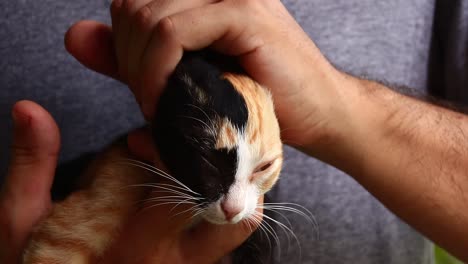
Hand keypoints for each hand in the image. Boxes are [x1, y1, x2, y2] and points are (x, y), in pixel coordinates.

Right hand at [0, 102, 258, 262]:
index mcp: (139, 250)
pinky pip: (229, 234)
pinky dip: (223, 202)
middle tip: (185, 146)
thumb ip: (32, 168)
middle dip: (220, 170)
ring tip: (194, 162)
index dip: (172, 154)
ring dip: (228, 185)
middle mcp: (179, 262)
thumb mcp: (22, 224)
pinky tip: (196, 183)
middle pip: (237, 214)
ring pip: (240, 224)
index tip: (141, 141)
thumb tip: (30, 108)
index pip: (185, 193)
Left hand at [66, 0, 346, 151]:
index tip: (142, 87)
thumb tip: (75, 35)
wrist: (319, 115)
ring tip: (158, 108)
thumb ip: (132, 56)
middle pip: (131, 5)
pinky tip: (163, 102)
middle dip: (127, 61)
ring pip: (146, 16)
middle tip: (151, 101)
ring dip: (139, 72)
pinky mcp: (244, 12)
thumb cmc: (257, 100)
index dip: (122, 45)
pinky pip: (172, 33)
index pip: (131, 1)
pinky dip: (155, 72)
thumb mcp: (185, 79)